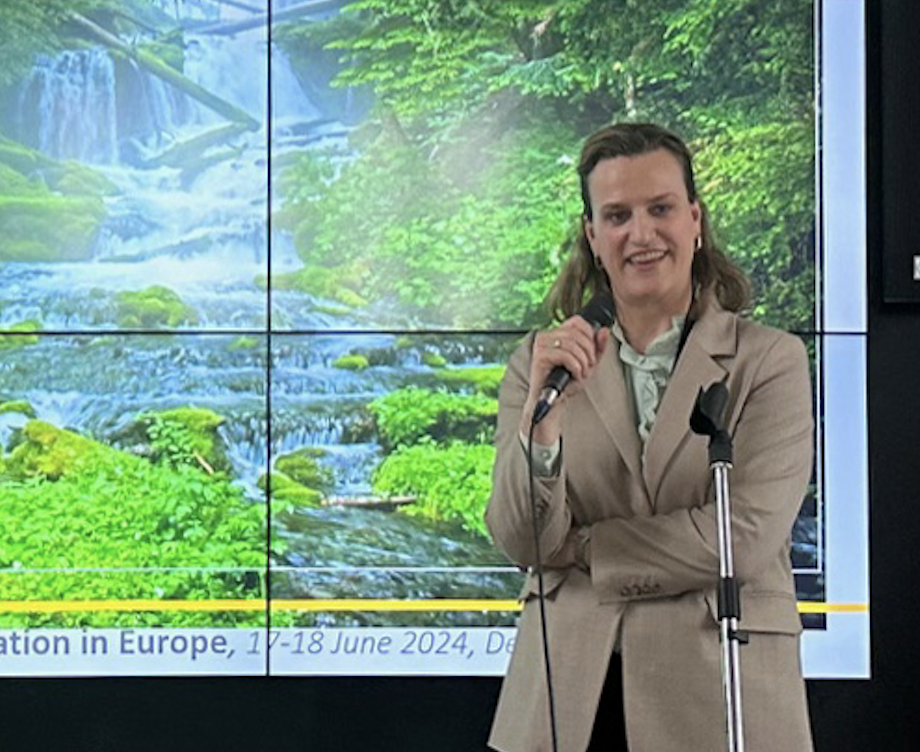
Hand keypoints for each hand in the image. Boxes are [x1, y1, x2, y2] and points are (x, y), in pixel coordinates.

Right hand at [520, 315, 609, 442]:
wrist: (551, 401)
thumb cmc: (566, 383)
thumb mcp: (588, 363)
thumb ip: (598, 348)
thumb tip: (604, 331)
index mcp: (556, 334)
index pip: (577, 321)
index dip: (590, 334)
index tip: (592, 352)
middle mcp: (546, 336)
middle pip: (576, 333)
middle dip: (589, 351)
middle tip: (589, 366)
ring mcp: (541, 345)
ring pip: (572, 344)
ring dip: (583, 361)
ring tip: (581, 372)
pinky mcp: (540, 356)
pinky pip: (566, 355)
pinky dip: (576, 367)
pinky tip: (574, 375)